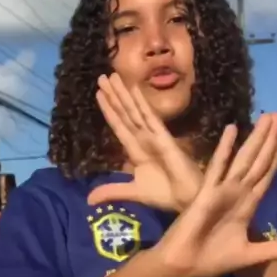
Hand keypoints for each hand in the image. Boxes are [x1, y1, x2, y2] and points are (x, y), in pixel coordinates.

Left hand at [88, 73, 201, 210]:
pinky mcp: (164, 138)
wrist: (187, 199)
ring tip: (113, 76)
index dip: (108, 109)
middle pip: (124, 113)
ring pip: (134, 111)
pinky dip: (142, 104)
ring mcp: (154, 136)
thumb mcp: (132, 192)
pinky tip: (134, 89)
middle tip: (102, 76)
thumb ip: (112, 191)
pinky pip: (151, 118)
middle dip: (114, 95)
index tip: (98, 93)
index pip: (118, 125)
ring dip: (123, 94)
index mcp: (135, 150)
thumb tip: (89, 200)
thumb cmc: (164, 194)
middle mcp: (143, 138)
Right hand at [154, 122, 276, 276]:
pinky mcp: (206, 193)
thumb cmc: (210, 259)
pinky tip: (233, 129)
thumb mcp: (249, 255)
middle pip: (258, 161)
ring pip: (244, 160)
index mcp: (247, 205)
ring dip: (256, 138)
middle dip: (270, 139)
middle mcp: (236, 193)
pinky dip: (225, 149)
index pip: (266, 174)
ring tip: (267, 116)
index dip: (276, 154)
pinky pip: (218, 168)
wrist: (182, 266)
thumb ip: (274, 249)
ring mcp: (221, 191)